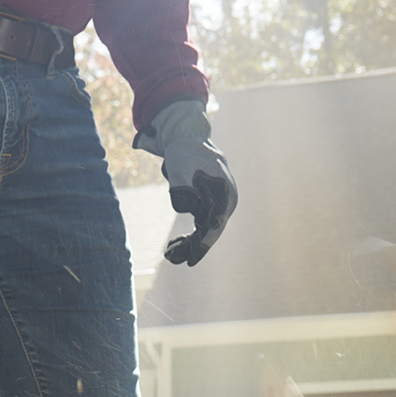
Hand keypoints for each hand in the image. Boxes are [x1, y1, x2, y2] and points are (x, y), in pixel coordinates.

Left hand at [135, 100, 236, 265]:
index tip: (190, 259)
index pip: (215, 224)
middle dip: (192, 247)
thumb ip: (182, 186)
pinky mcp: (210, 203)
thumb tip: (188, 207)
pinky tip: (174, 244)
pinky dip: (189, 234)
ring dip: (189, 243)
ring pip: (206, 229)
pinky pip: (202, 224)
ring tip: (169, 254)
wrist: (187, 137)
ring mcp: (219, 202)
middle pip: (211, 230)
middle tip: (172, 258)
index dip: (203, 244)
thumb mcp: (180, 165)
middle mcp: (226, 200)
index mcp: (225, 193)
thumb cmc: (184, 150)